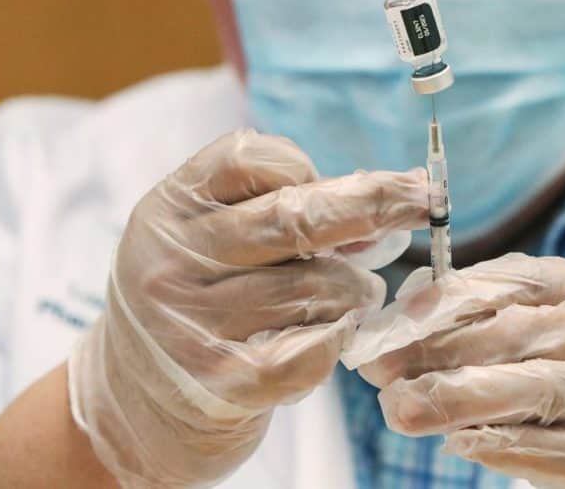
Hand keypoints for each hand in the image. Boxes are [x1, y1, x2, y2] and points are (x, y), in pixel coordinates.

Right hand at [68, 129, 427, 486]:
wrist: (137, 406)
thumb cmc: (197, 305)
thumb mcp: (211, 243)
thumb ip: (281, 214)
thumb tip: (384, 206)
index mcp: (170, 209)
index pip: (250, 158)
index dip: (310, 166)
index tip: (352, 180)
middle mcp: (172, 260)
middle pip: (295, 215)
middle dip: (376, 202)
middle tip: (428, 197)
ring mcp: (193, 324)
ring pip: (317, 286)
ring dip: (355, 289)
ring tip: (352, 295)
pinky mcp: (223, 383)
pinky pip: (314, 348)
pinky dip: (340, 337)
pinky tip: (335, 334)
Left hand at [346, 253, 564, 488]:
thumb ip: (505, 305)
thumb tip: (414, 304)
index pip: (520, 281)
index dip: (449, 299)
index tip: (392, 318)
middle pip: (520, 336)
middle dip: (438, 351)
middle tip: (378, 367)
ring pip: (537, 390)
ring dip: (459, 399)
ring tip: (401, 406)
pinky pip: (561, 453)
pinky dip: (506, 447)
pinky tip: (460, 442)